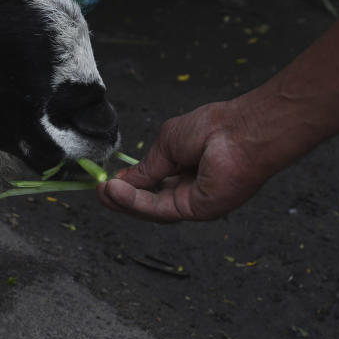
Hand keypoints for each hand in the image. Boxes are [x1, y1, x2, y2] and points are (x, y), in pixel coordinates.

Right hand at [98, 99, 273, 221]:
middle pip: (147, 200)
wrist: (240, 131)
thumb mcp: (167, 142)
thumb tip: (123, 179)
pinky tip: (116, 190)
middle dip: (120, 198)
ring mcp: (193, 200)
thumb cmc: (212, 128)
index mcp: (183, 168)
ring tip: (103, 190)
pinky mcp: (197, 210)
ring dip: (123, 201)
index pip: (150, 184)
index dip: (127, 185)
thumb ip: (147, 166)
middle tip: (99, 191)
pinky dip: (135, 202)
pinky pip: (159, 208)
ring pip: (150, 208)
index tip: (105, 181)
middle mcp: (188, 188)